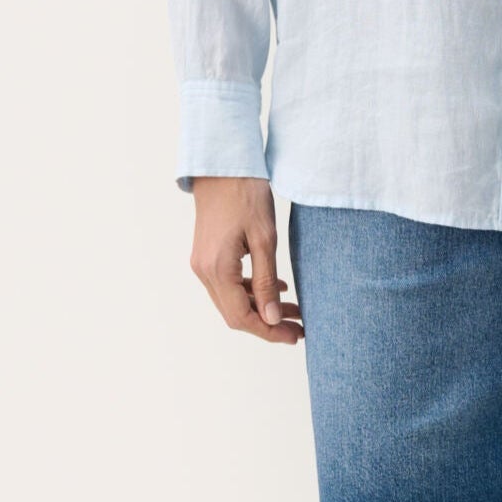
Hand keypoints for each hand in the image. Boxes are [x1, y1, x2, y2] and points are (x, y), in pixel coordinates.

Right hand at [188, 177, 304, 343]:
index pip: (242, 317)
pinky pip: (228, 284)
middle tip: (299, 328)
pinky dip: (250, 291)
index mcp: (217, 269)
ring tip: (293, 310)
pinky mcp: (207, 255)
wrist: (222, 165)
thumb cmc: (245, 194)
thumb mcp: (264, 238)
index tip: (295, 336)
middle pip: (235, 314)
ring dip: (261, 308)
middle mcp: (204, 271)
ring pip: (232, 300)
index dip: (269, 331)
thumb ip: (266, 281)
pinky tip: (275, 287)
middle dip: (268, 323)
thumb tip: (272, 318)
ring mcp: (202, 264)